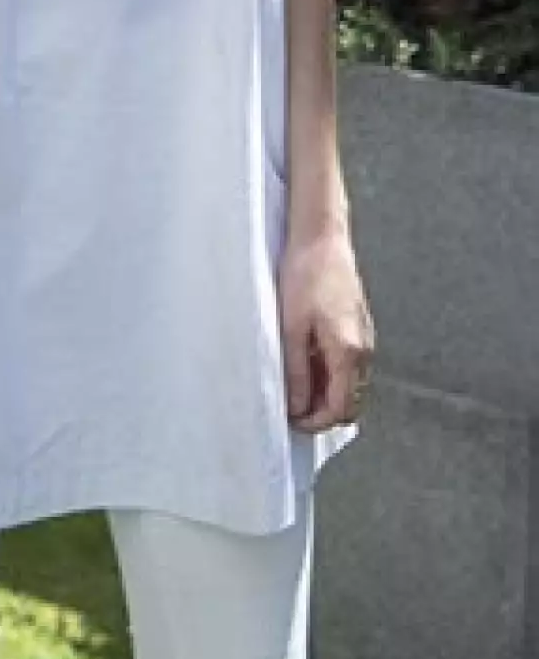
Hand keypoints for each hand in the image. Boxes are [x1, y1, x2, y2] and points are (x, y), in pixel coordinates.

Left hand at [279, 229, 373, 432]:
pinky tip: (307, 363)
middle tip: (293, 408)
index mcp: (349, 353)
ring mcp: (366, 338)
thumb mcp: (291, 327)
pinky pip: (350, 365)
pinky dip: (332, 375)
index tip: (291, 421)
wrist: (321, 237)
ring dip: (327, 394)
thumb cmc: (305, 275)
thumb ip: (297, 372)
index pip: (340, 409)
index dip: (316, 422)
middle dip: (324, 413)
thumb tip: (296, 407)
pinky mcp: (360, 326)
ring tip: (295, 385)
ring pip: (352, 385)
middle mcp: (365, 350)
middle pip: (351, 402)